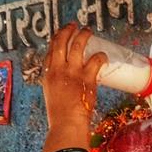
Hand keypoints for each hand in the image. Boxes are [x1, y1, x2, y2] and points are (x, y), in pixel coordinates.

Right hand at [37, 23, 106, 151]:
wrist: (67, 125)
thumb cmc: (60, 117)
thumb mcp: (53, 97)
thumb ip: (58, 87)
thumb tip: (67, 84)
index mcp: (48, 75)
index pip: (50, 51)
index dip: (56, 40)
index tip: (62, 35)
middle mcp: (58, 70)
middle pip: (61, 42)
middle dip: (67, 31)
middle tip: (74, 26)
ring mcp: (73, 73)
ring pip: (77, 45)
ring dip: (84, 35)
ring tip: (88, 31)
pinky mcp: (87, 78)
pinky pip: (96, 60)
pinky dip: (100, 56)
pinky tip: (103, 55)